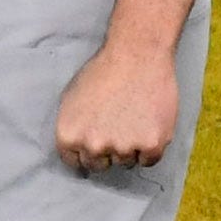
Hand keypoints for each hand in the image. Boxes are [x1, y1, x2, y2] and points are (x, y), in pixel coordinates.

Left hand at [55, 42, 179, 173]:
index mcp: (69, 136)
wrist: (137, 54)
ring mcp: (123, 148)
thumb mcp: (71, 98)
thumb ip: (72, 128)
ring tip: (134, 117)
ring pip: (126, 162)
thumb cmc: (103, 70)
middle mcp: (93, 146)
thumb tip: (77, 149)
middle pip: (100, 166)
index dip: (86, 152)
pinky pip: (149, 160)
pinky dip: (151, 147)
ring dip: (131, 147)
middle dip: (107, 151)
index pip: (75, 162)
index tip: (96, 141)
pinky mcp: (151, 145)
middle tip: (117, 127)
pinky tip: (148, 124)